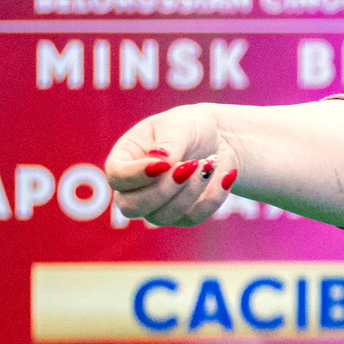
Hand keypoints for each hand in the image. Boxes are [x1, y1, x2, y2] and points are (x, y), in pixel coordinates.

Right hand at [106, 103, 241, 225]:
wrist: (218, 139)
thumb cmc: (188, 126)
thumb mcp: (178, 126)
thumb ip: (168, 144)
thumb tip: (160, 159)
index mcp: (124, 159)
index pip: (117, 177)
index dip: (136, 175)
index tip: (165, 163)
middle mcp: (133, 188)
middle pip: (131, 207)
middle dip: (163, 190)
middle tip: (189, 166)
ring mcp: (156, 205)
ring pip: (162, 216)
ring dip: (190, 192)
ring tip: (209, 164)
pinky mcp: (182, 215)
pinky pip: (193, 217)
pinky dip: (213, 198)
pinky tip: (225, 175)